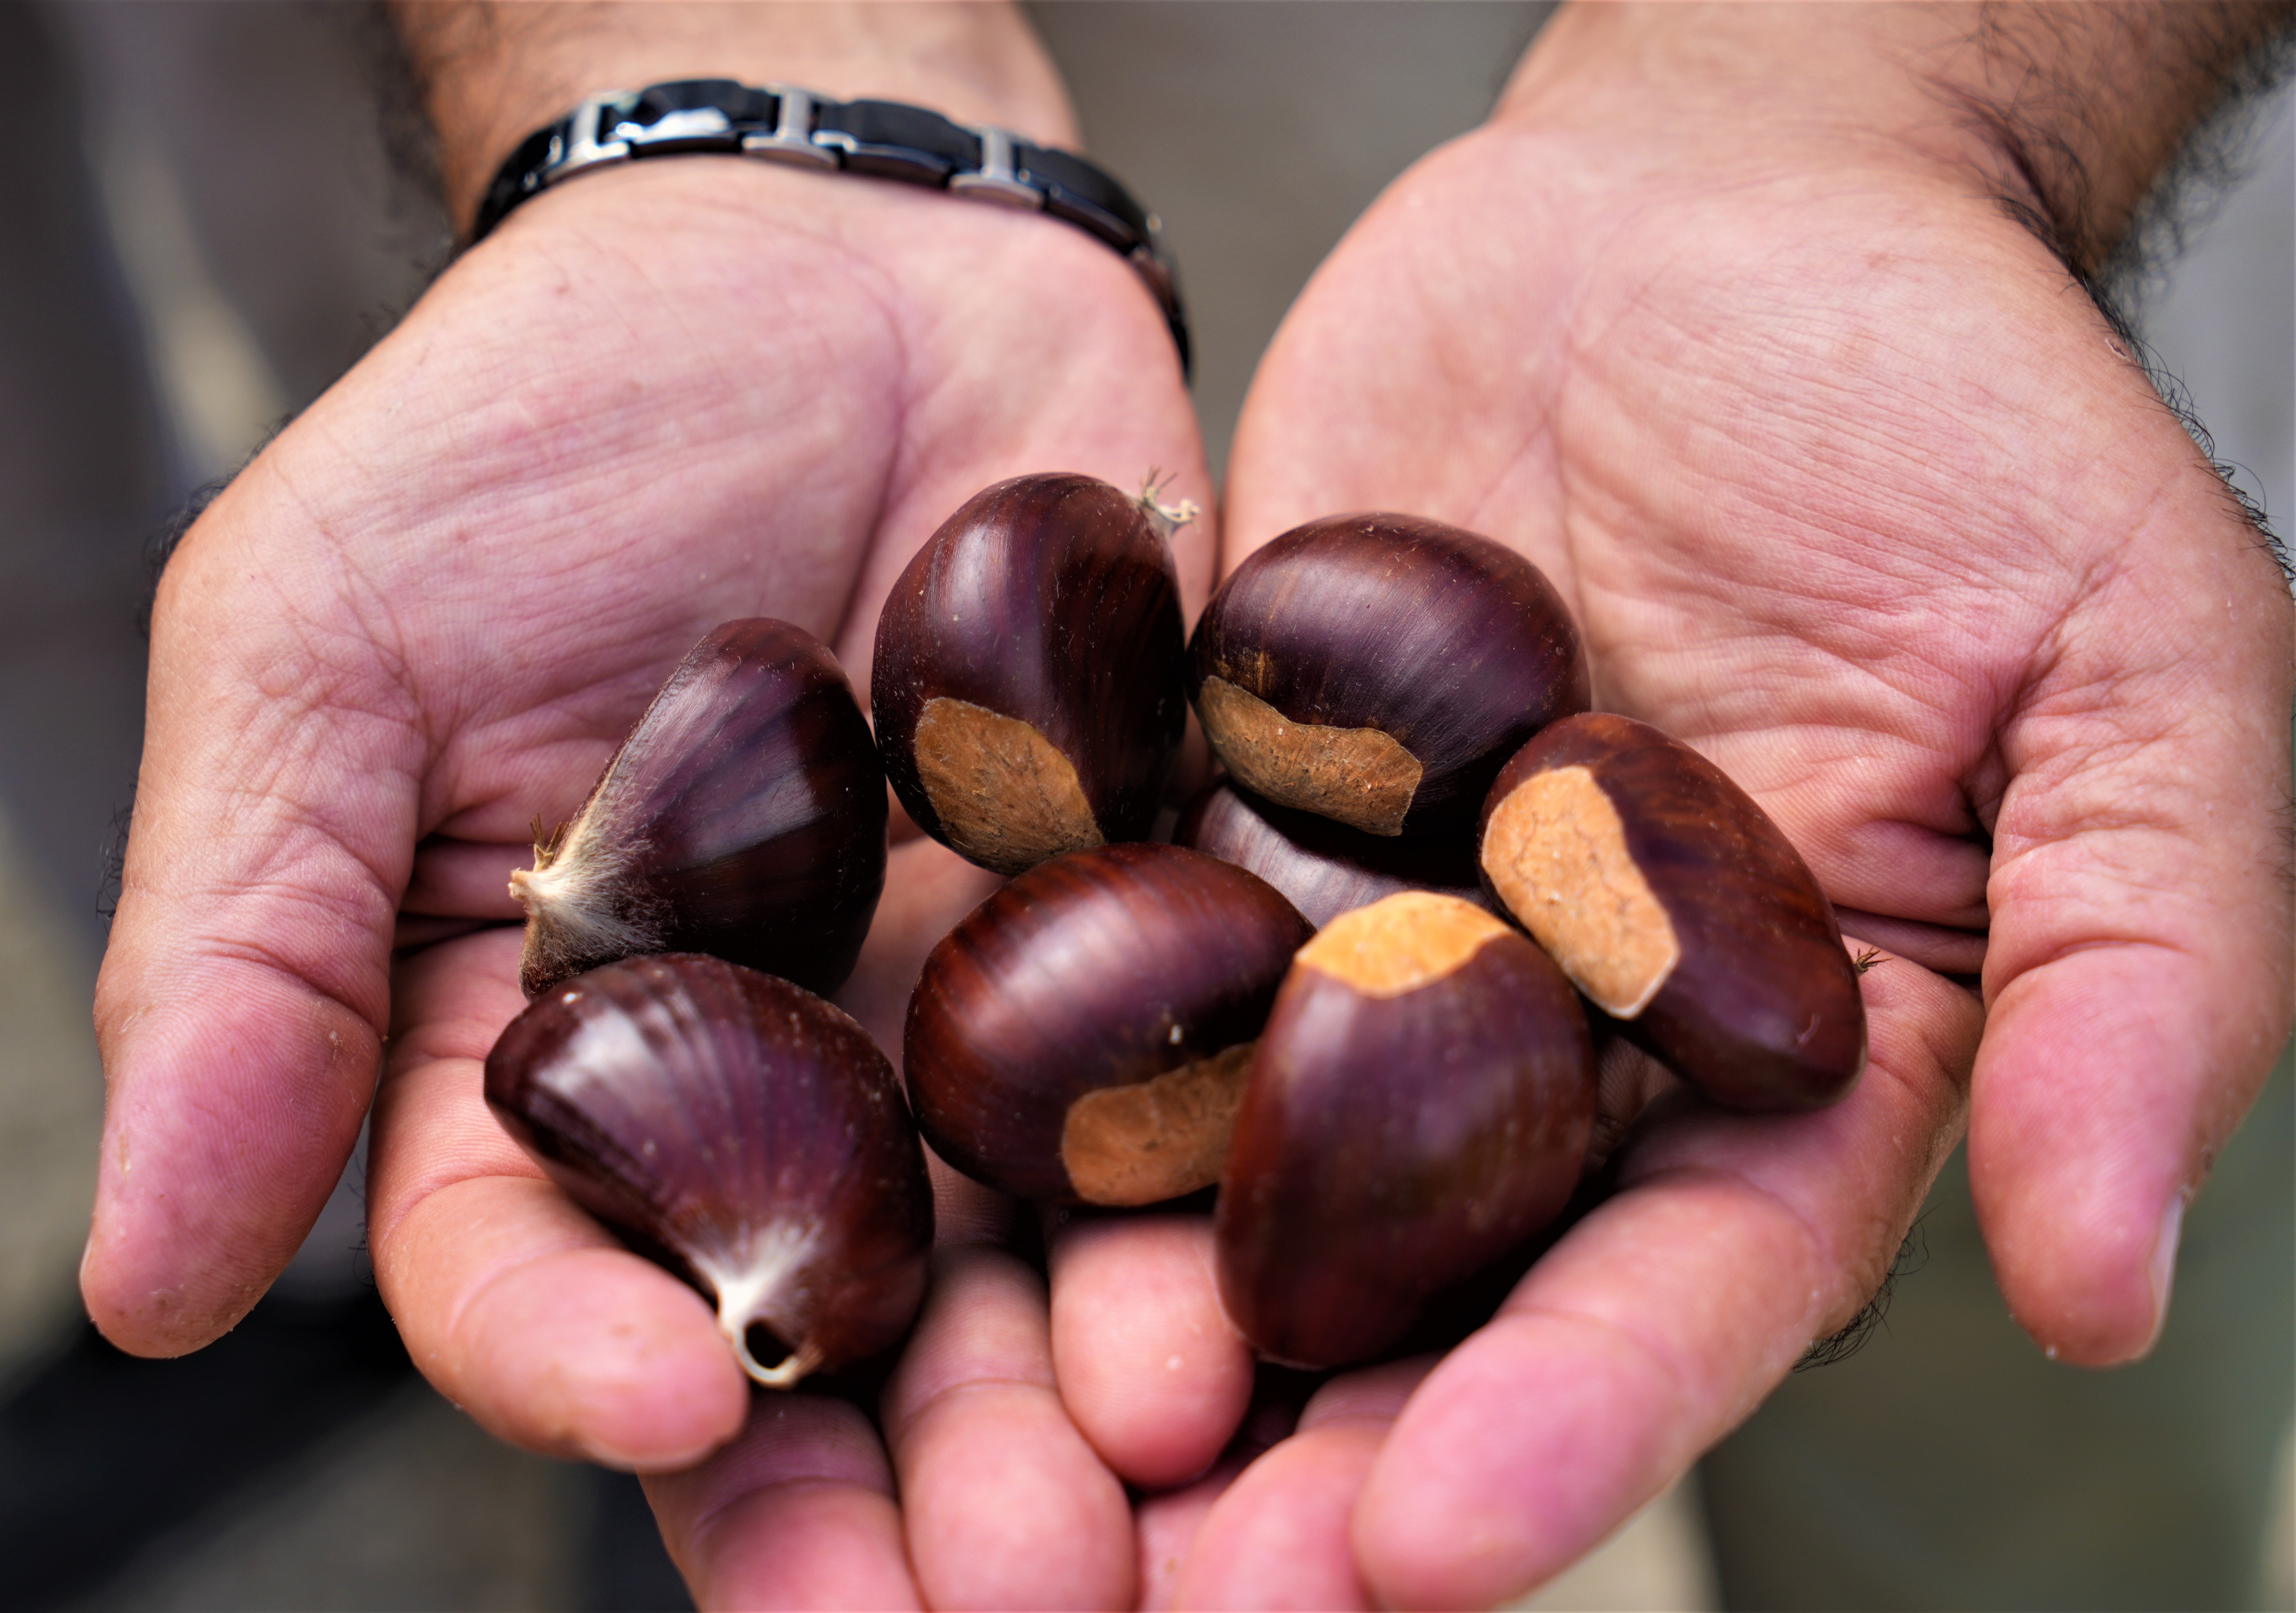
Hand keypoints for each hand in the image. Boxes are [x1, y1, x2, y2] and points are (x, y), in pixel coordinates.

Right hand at [84, 34, 1217, 1601]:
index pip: (547, 1273)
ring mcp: (984, 1018)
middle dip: (907, 1485)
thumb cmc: (531, 432)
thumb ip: (253, 959)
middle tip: (1016, 1588)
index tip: (679, 1393)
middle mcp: (780, 1086)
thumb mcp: (321, 654)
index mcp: (557, 1062)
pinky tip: (1318, 1289)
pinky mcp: (1163, 918)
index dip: (590, 1357)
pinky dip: (1265, 1187)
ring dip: (1110, 1396)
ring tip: (1185, 1482)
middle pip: (827, 1339)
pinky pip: (1220, 1079)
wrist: (822, 252)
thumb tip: (132, 1278)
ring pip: (1040, 1269)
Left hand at [1145, 4, 2292, 1603]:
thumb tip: (2113, 1291)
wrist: (1719, 220)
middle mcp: (1556, 1037)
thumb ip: (2145, 977)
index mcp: (1776, 1062)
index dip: (1570, 1423)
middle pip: (1430, 1290)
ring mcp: (1366, 928)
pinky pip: (1107, 949)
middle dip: (1304, 1453)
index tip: (1427, 1543)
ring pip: (1233, 1170)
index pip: (1678, 1290)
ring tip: (1002, 1473)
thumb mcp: (2134, 673)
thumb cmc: (1966, 419)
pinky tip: (908, 1190)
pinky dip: (1014, 1067)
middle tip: (1163, 1601)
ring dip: (1120, 1326)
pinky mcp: (1220, 807)